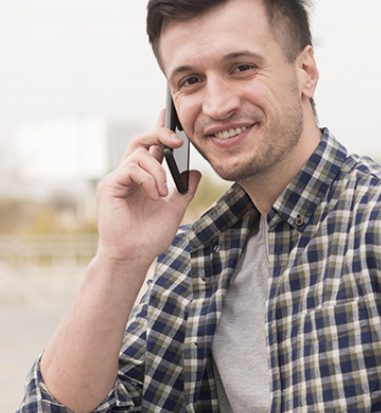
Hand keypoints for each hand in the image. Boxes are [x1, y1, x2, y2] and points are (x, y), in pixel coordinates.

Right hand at [94, 112, 200, 266]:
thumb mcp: (174, 210)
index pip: (151, 148)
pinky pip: (131, 169)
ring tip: (162, 194)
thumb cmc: (149, 236)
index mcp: (143, 178)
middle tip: (179, 141)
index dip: (159, 131)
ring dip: (158, 172)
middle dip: (160, 135)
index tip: (168, 114)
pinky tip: (155, 195)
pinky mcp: (110, 186)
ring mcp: (117, 179)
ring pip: (139, 156)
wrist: (133, 256)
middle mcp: (128, 175)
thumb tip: (196, 172)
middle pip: (141, 141)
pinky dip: (148, 178)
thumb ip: (184, 191)